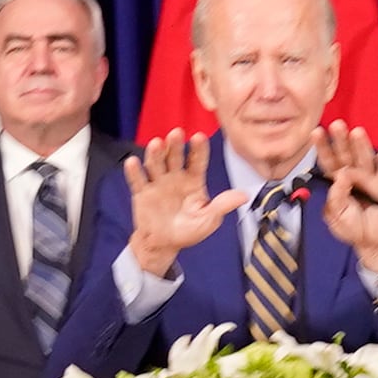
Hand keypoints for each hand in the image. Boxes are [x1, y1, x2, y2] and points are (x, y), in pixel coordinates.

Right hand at [122, 133, 235, 273]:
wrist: (164, 245)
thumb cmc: (188, 231)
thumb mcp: (209, 220)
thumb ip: (223, 206)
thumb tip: (244, 196)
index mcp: (193, 180)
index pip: (197, 161)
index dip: (198, 149)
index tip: (200, 137)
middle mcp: (175, 177)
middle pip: (174, 157)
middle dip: (175, 145)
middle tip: (177, 133)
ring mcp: (158, 183)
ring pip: (156, 164)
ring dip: (155, 153)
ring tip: (156, 144)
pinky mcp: (142, 192)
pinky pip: (138, 180)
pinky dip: (134, 171)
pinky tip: (133, 162)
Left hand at [311, 124, 377, 266]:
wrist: (373, 241)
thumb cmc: (352, 227)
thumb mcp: (336, 215)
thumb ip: (336, 196)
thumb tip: (342, 176)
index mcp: (337, 181)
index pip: (328, 161)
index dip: (322, 147)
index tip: (316, 132)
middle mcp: (353, 176)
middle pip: (346, 155)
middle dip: (341, 140)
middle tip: (337, 125)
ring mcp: (370, 179)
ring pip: (365, 159)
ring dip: (362, 146)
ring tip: (357, 132)